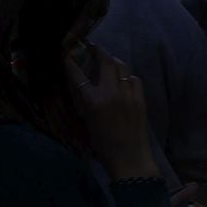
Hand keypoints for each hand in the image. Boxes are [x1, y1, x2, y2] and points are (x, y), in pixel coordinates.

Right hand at [65, 47, 158, 181]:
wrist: (129, 158)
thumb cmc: (102, 145)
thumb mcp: (87, 121)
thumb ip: (85, 101)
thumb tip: (82, 87)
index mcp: (93, 101)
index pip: (78, 74)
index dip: (70, 61)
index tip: (66, 53)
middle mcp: (111, 93)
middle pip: (106, 61)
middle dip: (98, 50)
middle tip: (92, 47)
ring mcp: (128, 94)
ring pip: (122, 66)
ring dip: (113, 61)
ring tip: (108, 61)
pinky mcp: (140, 99)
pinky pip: (134, 79)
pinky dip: (127, 76)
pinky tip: (123, 81)